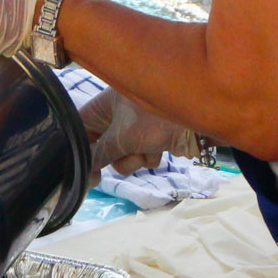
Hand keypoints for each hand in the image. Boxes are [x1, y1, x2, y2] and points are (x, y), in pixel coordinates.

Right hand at [80, 88, 201, 176]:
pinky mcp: (152, 139)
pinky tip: (160, 148)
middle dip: (114, 156)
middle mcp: (118, 114)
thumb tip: (83, 172)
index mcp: (105, 104)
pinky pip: (140, 156)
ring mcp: (135, 128)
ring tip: (146, 150)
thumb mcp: (123, 138)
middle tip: (110, 171)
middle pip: (102, 146)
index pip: (80, 127)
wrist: (199, 121)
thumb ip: (100, 156)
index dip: (77, 148)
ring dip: (133, 158)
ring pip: (122, 156)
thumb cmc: (157, 119)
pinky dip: (148, 156)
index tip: (79, 171)